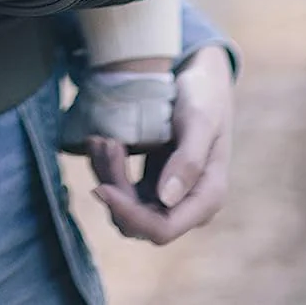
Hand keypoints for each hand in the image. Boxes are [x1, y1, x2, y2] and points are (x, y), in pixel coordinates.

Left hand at [87, 43, 232, 243]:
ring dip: (106, 176)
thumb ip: (188, 160)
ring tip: (101, 138)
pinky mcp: (153, 181)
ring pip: (125, 206)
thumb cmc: (204, 96)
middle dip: (114, 187)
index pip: (162, 229)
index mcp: (206, 197)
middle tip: (107, 142)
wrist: (201, 78)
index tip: (102, 187)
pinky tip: (99, 140)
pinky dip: (107, 168)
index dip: (129, 214)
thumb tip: (167, 199)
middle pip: (137, 221)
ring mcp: (168, 195)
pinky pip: (124, 189)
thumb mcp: (199, 121)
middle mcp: (186, 204)